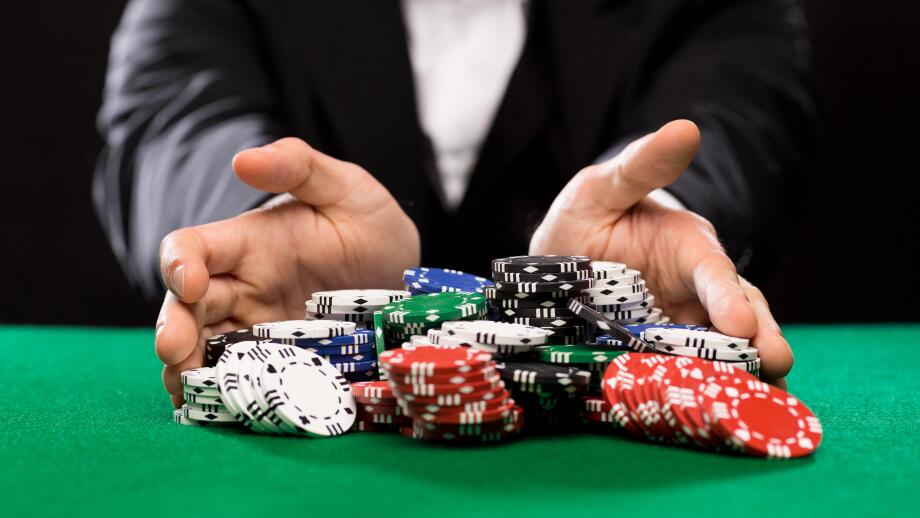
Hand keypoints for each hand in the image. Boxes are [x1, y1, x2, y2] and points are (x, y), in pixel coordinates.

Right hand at [156, 138, 419, 406]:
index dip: (179, 264)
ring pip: (206, 349)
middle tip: (175, 352)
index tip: (190, 282)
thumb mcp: (347, 188)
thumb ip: (299, 167)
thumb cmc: (369, 224)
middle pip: (186, 307)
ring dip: (190, 370)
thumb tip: (243, 159)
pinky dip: (224, 394)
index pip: (192, 249)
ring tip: (189, 392)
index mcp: (248, 244)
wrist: (402, 277)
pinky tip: (216, 410)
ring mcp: (259, 329)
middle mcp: (242, 288)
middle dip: (174, 328)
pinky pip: (243, 379)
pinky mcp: (281, 363)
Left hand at [530, 121, 792, 386]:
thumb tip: (686, 127)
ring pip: (720, 349)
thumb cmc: (589, 215)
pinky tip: (708, 410)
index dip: (728, 298)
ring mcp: (681, 323)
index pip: (715, 273)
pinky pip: (686, 370)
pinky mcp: (661, 350)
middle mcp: (695, 288)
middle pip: (737, 317)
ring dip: (736, 373)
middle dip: (756, 341)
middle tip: (772, 369)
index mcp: (687, 246)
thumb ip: (642, 166)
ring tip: (750, 403)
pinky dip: (701, 387)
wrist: (564, 257)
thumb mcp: (602, 187)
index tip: (740, 326)